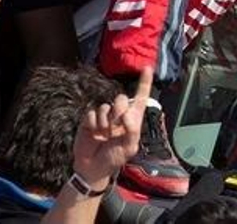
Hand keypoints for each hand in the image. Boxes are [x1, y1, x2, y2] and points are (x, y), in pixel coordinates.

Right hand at [72, 66, 150, 189]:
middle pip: (121, 99)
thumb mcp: (129, 148)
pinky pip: (91, 113)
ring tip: (104, 136)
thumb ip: (132, 130)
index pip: (140, 98)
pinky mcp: (89, 120)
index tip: (147, 68)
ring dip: (105, 122)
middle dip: (119, 112)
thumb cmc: (114, 159)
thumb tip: (127, 114)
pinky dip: (93, 124)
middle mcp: (119, 116)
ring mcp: (104, 117)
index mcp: (132, 120)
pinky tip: (94, 134)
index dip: (144, 83)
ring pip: (106, 106)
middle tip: (115, 128)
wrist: (92, 168)